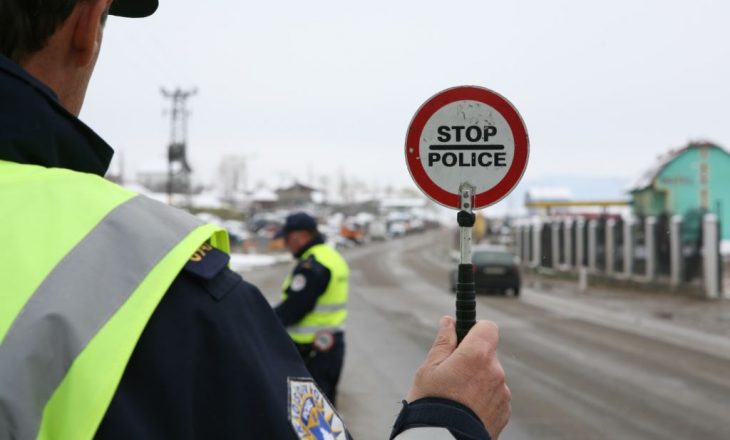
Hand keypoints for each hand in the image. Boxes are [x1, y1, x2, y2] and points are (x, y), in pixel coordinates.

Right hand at [406, 316, 510, 438]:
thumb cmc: (431, 404)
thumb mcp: (428, 369)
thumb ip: (443, 342)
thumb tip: (449, 322)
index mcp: (477, 355)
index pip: (488, 328)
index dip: (475, 330)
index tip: (462, 338)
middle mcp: (495, 371)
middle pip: (487, 354)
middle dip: (472, 359)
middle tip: (451, 374)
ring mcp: (502, 393)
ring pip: (490, 376)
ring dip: (478, 381)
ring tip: (457, 398)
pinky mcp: (505, 412)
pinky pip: (494, 396)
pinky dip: (483, 399)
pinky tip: (466, 409)